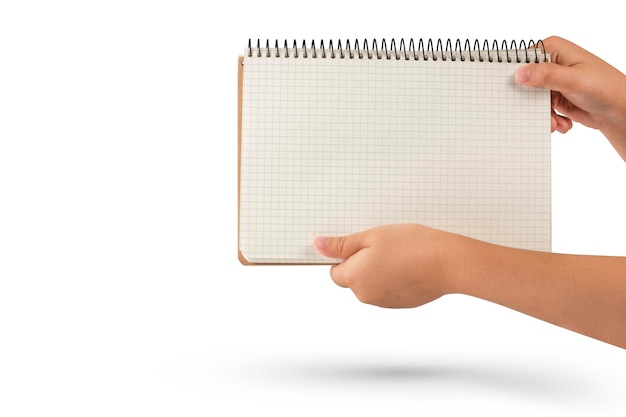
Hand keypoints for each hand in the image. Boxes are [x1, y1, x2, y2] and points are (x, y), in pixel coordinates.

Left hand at [314, 224, 459, 307]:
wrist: (447, 263)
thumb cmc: (411, 245)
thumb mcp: (372, 236)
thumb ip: (342, 244)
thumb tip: (318, 246)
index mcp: (354, 278)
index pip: (335, 271)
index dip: (344, 256)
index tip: (359, 244)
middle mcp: (365, 295)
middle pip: (353, 279)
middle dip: (362, 263)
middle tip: (382, 245)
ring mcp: (384, 303)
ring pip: (372, 284)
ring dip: (378, 270)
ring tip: (399, 253)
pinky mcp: (401, 304)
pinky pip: (388, 289)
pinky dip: (393, 278)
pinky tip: (408, 265)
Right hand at [515, 36, 625, 158]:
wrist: (619, 110)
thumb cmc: (605, 88)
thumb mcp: (574, 80)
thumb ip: (546, 75)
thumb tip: (519, 73)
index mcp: (553, 49)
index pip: (524, 60)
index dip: (517, 76)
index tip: (514, 92)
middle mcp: (551, 64)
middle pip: (525, 83)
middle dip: (531, 103)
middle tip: (541, 114)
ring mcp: (552, 82)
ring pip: (531, 100)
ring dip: (542, 115)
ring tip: (556, 123)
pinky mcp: (554, 98)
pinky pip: (540, 110)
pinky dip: (549, 119)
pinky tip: (562, 123)